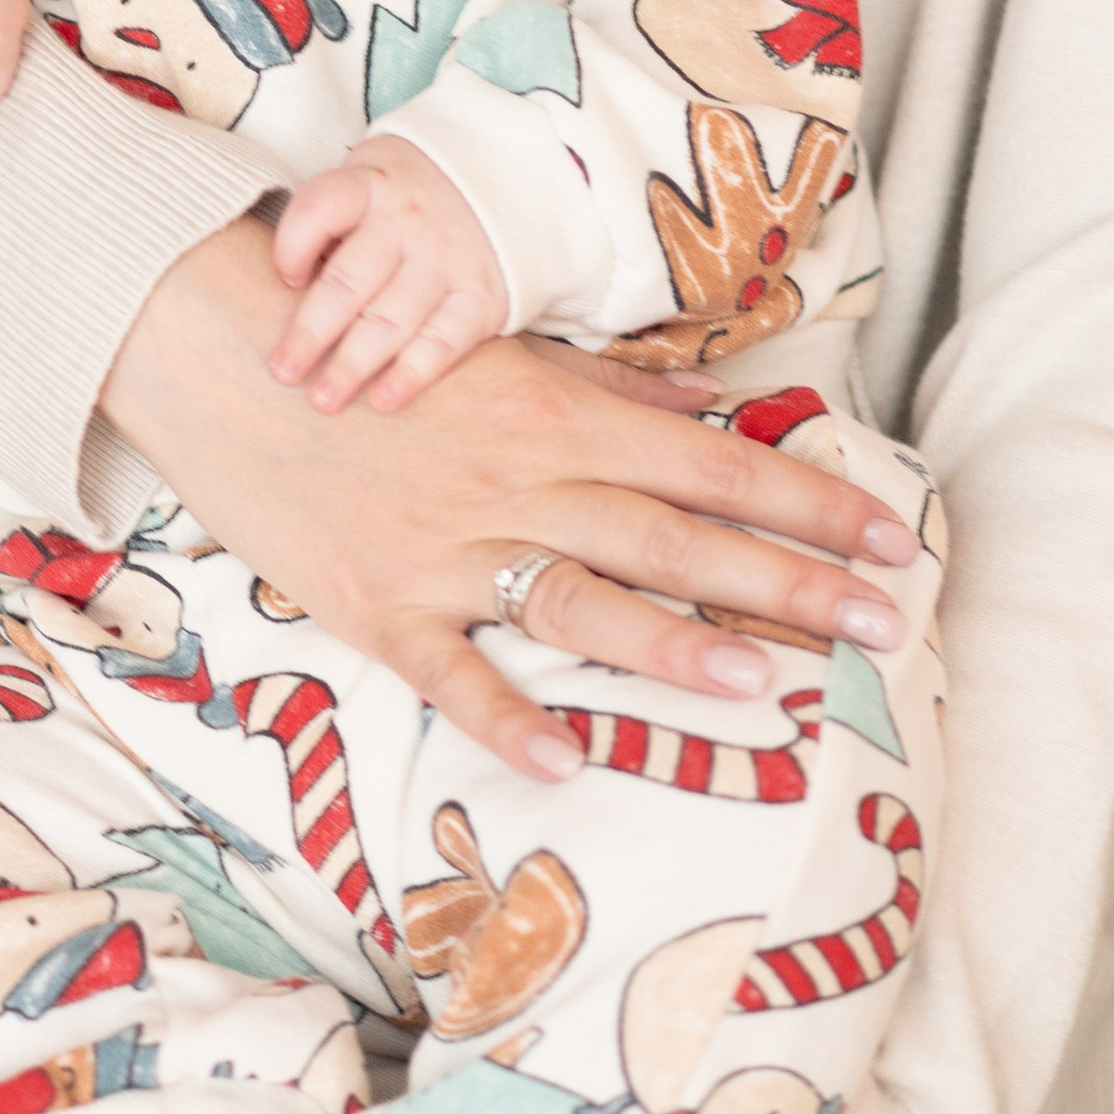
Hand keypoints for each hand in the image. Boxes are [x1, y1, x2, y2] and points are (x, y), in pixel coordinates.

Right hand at [102, 220, 917, 782]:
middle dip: (786, 582)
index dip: (806, 504)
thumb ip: (613, 391)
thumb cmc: (376, 352)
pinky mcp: (379, 608)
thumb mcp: (502, 354)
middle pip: (674, 539)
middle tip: (882, 623)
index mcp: (557, 416)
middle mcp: (517, 484)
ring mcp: (448, 552)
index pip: (711, 467)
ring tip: (763, 685)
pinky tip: (561, 761)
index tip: (889, 539)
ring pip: (580, 604)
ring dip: (673, 644)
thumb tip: (717, 409)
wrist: (224, 355)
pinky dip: (502, 717)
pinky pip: (451, 672)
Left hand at [270, 134, 507, 414]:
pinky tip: (382, 400)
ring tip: (323, 400)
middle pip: (351, 281)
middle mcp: (409, 222)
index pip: (321, 208)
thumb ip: (330, 225)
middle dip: (312, 331)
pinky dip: (412, 373)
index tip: (285, 279)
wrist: (499, 184)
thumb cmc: (406, 197)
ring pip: (392, 319)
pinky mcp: (481, 296)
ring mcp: (447, 260)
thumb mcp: (367, 180)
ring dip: (354, 364)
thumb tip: (286, 290)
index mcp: (371, 186)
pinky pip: (444, 341)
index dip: (293, 245)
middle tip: (283, 373)